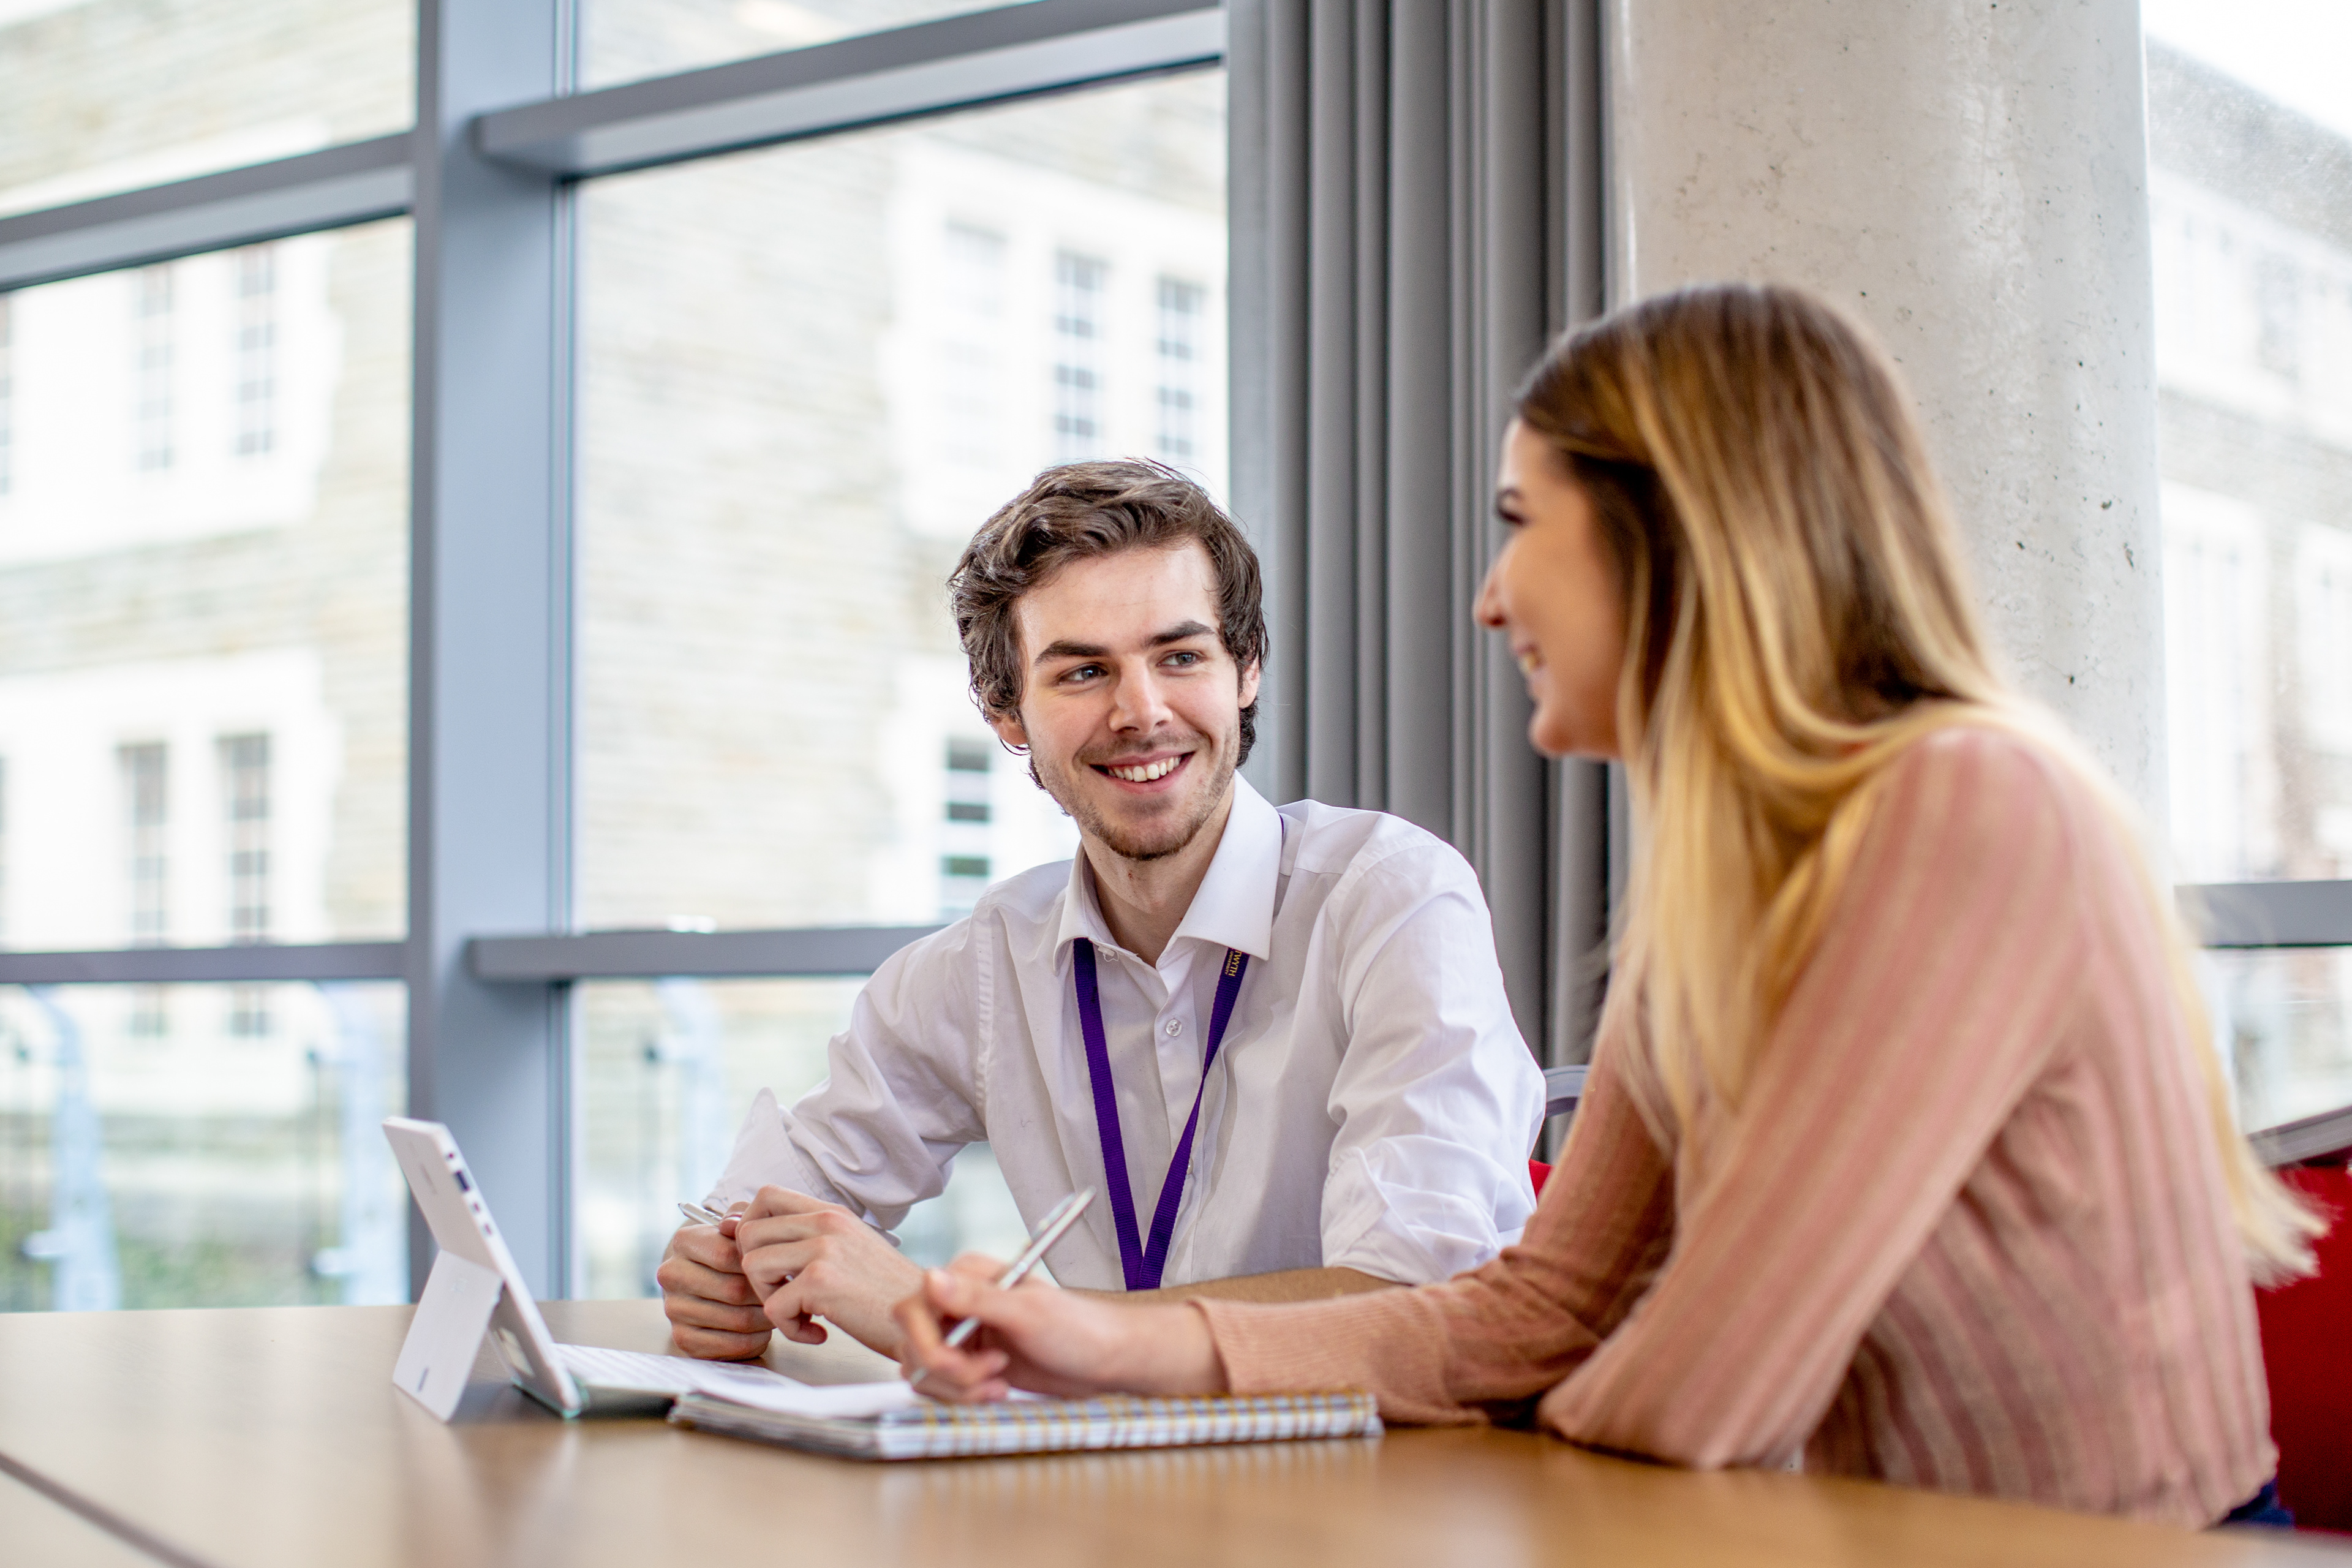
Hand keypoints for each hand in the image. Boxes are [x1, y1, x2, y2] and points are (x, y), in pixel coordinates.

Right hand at [656, 1205, 772, 1359]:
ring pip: (736, 1320)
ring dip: (766, 1318)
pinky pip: (730, 1345)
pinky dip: (755, 1339)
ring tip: (779, 1309)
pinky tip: (764, 1329)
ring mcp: (674, 1308)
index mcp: (684, 1241)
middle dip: (766, 1293)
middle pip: (733, 1290)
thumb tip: (736, 1223)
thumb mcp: (740, 1226)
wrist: (710, 1281)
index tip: (781, 1266)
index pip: (727, 1255)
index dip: (761, 1263)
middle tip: (788, 1293)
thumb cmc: (734, 1251)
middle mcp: (672, 1274)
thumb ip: (744, 1216)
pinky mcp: (683, 1338)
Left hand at [735, 1186, 923, 1355]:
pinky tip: (818, 1332)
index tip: (762, 1257)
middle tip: (782, 1292)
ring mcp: (823, 1248)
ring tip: (801, 1313)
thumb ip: (809, 1239)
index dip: (748, 1225)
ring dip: (770, 1299)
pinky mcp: (821, 1281)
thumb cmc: (886, 1292)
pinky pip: (773, 1307)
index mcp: (832, 1212)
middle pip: (749, 1231)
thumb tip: (745, 1232)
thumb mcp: (850, 1248)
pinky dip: (791, 1329)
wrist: (927, 1316)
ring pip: (753, 1265)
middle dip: (755, 1270)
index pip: (765, 1196)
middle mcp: (826, 1222)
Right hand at [893, 1253, 1228, 1402]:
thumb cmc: (1078, 1330)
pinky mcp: (968, 1362)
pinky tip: (998, 1390)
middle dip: (949, 1372)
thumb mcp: (1028, 1313)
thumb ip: (976, 1298)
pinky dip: (964, 1397)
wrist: (1104, 1361)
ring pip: (923, 1372)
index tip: (958, 1360)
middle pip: (913, 1346)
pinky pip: (940, 1387)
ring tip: (999, 1383)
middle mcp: (957, 1303)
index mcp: (967, 1277)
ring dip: (959, 1389)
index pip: (912, 1310)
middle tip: (994, 1372)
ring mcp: (961, 1334)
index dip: (927, 1344)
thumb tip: (930, 1278)